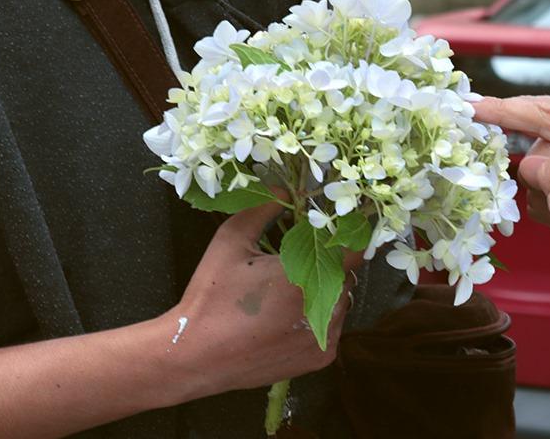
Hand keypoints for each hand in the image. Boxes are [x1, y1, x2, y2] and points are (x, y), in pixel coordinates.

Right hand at [165, 200, 361, 397]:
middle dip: (327, 263)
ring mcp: (324, 338)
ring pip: (340, 301)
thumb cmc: (212, 297)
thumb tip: (284, 190)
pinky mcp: (319, 359)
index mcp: (305, 277)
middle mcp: (324, 310)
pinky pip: (331, 328)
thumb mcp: (231, 240)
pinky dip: (317, 319)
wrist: (196, 357)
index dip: (348, 233)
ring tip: (284, 293)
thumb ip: (262, 209)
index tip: (335, 226)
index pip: (353, 249)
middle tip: (296, 261)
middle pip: (345, 274)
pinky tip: (285, 318)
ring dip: (324, 291)